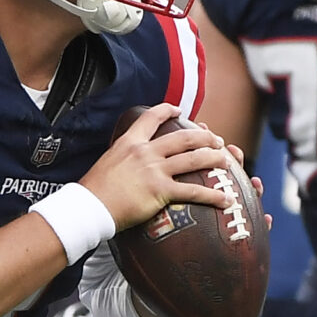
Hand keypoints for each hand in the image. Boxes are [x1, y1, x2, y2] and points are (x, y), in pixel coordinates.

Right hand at [81, 105, 237, 232]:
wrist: (88, 206)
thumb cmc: (93, 190)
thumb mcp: (106, 162)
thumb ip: (121, 157)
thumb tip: (125, 161)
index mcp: (130, 142)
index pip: (151, 118)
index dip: (167, 110)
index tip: (178, 109)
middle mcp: (145, 152)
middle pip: (184, 137)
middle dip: (205, 137)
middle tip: (216, 140)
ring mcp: (154, 170)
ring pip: (194, 159)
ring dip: (215, 159)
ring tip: (227, 162)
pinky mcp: (160, 191)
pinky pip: (193, 191)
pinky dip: (213, 195)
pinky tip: (225, 199)